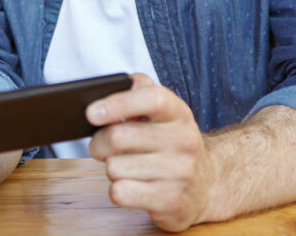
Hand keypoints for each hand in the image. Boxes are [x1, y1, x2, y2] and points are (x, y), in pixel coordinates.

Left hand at [86, 73, 212, 231]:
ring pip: (114, 167)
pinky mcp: (171, 201)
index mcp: (179, 112)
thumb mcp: (161, 112)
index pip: (152, 98)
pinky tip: (132, 187)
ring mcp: (181, 172)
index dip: (118, 103)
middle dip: (99, 143)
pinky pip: (120, 193)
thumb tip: (102, 98)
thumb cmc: (169, 143)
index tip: (91, 113)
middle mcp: (184, 141)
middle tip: (103, 146)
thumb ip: (135, 93)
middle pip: (117, 137)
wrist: (204, 185)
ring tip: (128, 168)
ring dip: (112, 169)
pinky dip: (118, 191)